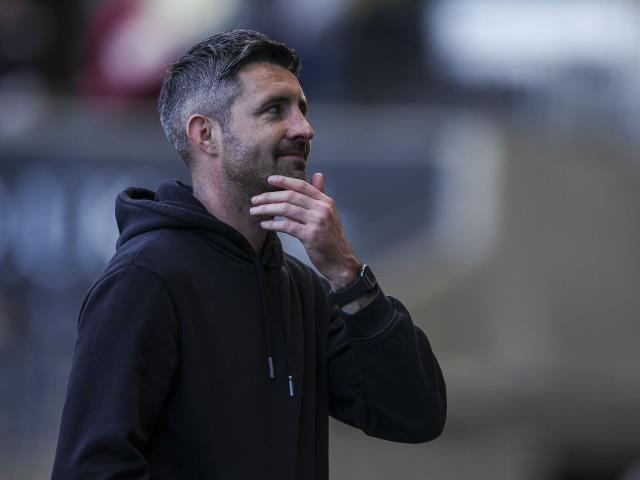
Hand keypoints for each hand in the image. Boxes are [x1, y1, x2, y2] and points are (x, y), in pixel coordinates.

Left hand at [249, 173, 359, 289]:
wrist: (340, 261)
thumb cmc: (331, 238)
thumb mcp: (329, 213)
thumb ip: (320, 194)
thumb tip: (318, 174)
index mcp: (326, 201)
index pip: (302, 186)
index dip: (284, 181)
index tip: (269, 180)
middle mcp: (322, 209)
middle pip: (291, 196)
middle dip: (269, 196)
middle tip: (255, 199)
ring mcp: (317, 222)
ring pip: (286, 209)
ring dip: (267, 209)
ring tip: (254, 211)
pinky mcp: (310, 235)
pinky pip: (287, 226)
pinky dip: (273, 224)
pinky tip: (264, 224)